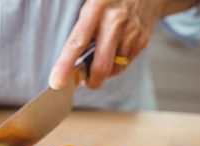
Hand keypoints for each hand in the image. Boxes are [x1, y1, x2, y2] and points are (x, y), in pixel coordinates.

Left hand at [49, 0, 196, 88]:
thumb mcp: (92, 5)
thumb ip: (83, 29)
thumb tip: (73, 61)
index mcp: (96, 8)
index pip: (77, 43)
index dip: (65, 65)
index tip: (57, 83)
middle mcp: (115, 20)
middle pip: (101, 66)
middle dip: (91, 82)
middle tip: (84, 82)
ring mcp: (131, 31)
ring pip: (114, 68)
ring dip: (104, 71)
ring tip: (101, 58)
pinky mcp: (142, 39)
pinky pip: (126, 63)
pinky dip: (117, 64)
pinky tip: (115, 51)